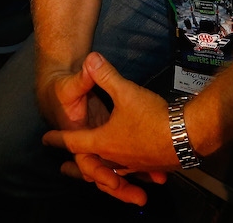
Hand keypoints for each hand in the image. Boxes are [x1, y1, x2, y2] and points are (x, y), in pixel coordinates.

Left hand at [41, 53, 170, 205]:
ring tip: (98, 175)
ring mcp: (134, 164)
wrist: (187, 135)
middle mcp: (115, 157)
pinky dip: (127, 172)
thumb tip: (90, 57)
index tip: (46, 140)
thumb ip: (106, 75)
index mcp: (103, 141)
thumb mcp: (126, 92)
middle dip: (77, 166)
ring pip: (112, 171)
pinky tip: (134, 169)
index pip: (74, 141)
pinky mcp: (151, 165)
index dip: (58, 138)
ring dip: (101, 172)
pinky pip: (133, 171)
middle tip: (64, 169)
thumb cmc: (153, 116)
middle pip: (90, 164)